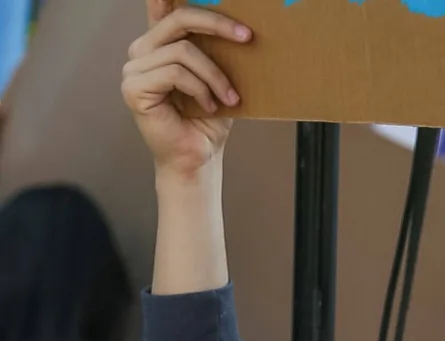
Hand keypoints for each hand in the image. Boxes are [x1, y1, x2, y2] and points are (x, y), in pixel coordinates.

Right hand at [122, 0, 249, 180]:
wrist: (199, 158)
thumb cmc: (210, 119)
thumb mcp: (219, 77)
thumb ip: (217, 50)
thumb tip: (241, 26)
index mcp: (161, 43)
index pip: (163, 6)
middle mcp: (143, 50)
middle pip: (179, 19)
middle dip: (217, 24)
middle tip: (247, 38)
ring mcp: (133, 68)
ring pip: (183, 51)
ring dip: (215, 76)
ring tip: (230, 98)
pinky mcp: (133, 88)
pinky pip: (175, 73)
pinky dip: (201, 89)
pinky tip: (210, 106)